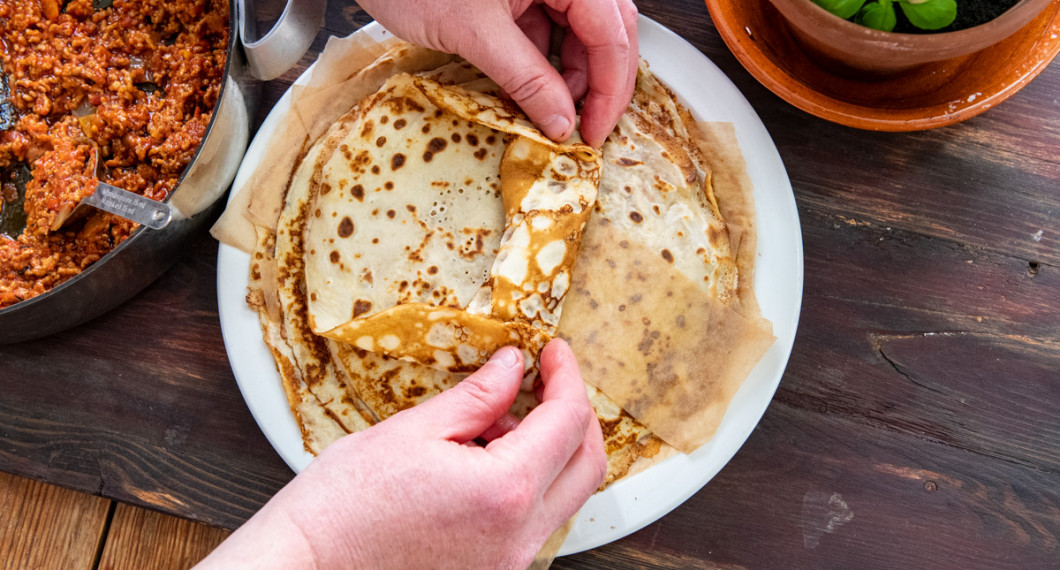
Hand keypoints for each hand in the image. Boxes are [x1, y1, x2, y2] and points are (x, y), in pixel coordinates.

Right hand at [197, 339, 605, 568]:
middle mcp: (520, 536)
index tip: (553, 352)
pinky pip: (536, 521)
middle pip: (587, 466)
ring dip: (549, 450)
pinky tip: (483, 461)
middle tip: (549, 380)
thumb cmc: (345, 503)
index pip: (568, 422)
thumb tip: (514, 365)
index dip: (567, 378)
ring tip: (493, 423)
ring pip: (565, 495)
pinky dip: (528, 482)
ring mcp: (510, 562)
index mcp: (505, 491)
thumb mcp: (414, 430)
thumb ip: (478, 396)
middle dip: (576, 415)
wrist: (308, 566)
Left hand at [356, 0, 638, 147]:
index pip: (611, 32)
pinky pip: (550, 28)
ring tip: (547, 112)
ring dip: (569, 76)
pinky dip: (543, 63)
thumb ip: (525, 78)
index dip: (608, 88)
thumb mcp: (474, 33)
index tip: (594, 130)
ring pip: (581, 33)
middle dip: (596, 83)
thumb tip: (561, 121)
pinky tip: (528, 90)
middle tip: (582, 127)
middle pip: (607, 31)